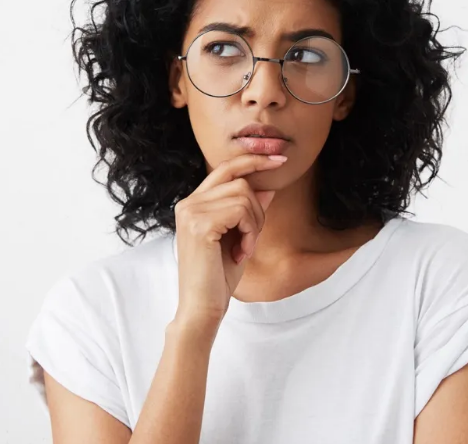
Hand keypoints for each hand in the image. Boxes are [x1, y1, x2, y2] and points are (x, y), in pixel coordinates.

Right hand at [172, 153, 284, 326]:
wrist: (202, 308)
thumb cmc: (218, 277)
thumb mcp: (240, 238)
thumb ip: (249, 211)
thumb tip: (267, 187)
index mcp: (193, 204)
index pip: (225, 168)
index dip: (253, 160)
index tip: (280, 159)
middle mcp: (188, 203)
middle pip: (240, 181)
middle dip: (258, 209)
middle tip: (251, 239)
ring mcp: (191, 212)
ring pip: (244, 195)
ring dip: (255, 224)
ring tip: (244, 248)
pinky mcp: (200, 224)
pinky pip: (242, 211)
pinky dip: (251, 232)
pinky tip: (242, 252)